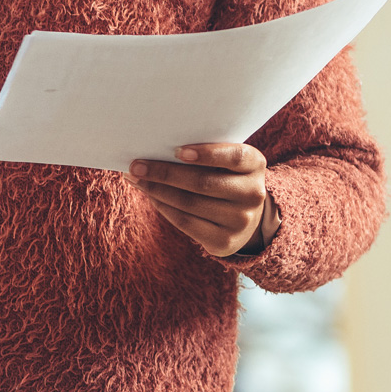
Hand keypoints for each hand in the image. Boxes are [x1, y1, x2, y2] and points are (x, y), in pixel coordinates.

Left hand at [132, 143, 275, 258]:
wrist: (246, 217)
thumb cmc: (224, 177)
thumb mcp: (225, 162)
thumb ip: (201, 154)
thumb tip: (154, 150)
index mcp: (255, 165)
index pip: (235, 156)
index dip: (207, 154)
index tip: (177, 151)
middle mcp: (253, 193)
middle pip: (202, 182)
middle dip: (164, 173)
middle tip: (136, 165)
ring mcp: (241, 220)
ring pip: (189, 203)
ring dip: (156, 190)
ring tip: (135, 179)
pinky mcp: (225, 241)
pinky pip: (185, 222)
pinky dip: (162, 207)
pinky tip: (150, 196)